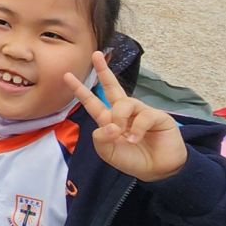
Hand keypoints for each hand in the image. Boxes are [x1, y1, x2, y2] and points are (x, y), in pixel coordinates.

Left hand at [67, 50, 186, 182]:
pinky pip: (143, 115)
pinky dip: (136, 129)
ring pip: (124, 103)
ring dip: (119, 118)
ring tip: (122, 134)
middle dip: (103, 71)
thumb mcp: (108, 152)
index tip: (67, 75)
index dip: (81, 90)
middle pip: (112, 87)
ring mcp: (141, 112)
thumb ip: (101, 138)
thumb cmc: (132, 160)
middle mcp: (124, 112)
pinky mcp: (157, 116)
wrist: (158, 170)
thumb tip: (110, 124)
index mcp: (109, 120)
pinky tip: (135, 139)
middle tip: (96, 55)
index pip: (93, 102)